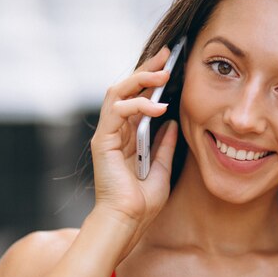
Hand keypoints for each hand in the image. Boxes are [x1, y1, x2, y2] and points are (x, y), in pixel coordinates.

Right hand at [90, 46, 177, 228]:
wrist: (128, 222)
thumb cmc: (142, 202)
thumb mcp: (162, 168)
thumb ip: (165, 145)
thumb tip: (174, 123)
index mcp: (128, 137)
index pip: (138, 99)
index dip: (152, 79)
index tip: (171, 63)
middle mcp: (116, 131)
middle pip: (127, 89)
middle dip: (147, 69)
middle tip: (166, 54)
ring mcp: (108, 134)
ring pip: (118, 92)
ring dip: (141, 79)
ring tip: (164, 74)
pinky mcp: (103, 140)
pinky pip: (117, 110)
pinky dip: (138, 104)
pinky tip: (158, 106)